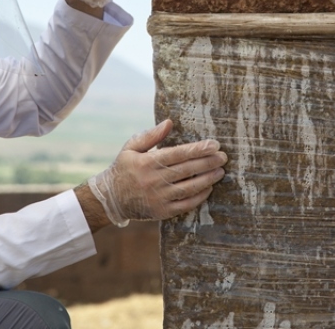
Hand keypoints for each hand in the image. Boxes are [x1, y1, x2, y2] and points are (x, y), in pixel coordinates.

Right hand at [87, 120, 227, 226]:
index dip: (198, 149)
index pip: (178, 154)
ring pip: (188, 188)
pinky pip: (184, 204)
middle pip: (187, 170)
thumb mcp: (131, 148)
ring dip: (207, 179)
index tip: (214, 144)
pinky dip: (198, 197)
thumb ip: (151, 135)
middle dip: (207, 162)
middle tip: (223, 157)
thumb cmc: (124, 168)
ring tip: (221, 171)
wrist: (111, 198)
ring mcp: (158, 198)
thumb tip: (169, 122)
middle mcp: (153, 180)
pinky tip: (209, 188)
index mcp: (147, 162)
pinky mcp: (161, 211)